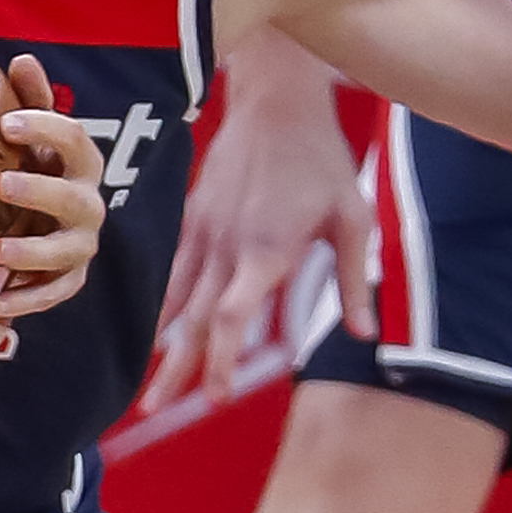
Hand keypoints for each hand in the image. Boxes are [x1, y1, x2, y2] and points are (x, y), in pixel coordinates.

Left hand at [0, 54, 105, 316]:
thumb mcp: (28, 133)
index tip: (5, 123)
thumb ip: (29, 100)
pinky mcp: (69, 280)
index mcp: (79, 161)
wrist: (39, 221)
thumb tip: (22, 58)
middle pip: (75, 198)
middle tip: (1, 185)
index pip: (74, 138)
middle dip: (41, 192)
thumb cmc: (28, 165)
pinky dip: (25, 300)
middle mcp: (88, 203)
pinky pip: (53, 295)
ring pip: (67, 253)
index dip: (46, 129)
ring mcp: (81, 245)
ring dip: (33, 253)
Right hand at [145, 36, 374, 413]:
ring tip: (149, 385)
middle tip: (154, 411)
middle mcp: (225, 246)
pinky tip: (158, 333)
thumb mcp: (353, 215)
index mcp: (264, 250)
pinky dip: (165, 306)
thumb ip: (354, 279)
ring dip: (163, 344)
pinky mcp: (194, 217)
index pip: (233, 317)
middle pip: (196, 320)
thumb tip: (362, 334)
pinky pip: (175, 271)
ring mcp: (203, 230)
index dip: (222, 360)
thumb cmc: (320, 157)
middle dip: (177, 368)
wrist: (275, 101)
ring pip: (177, 299)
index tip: (217, 398)